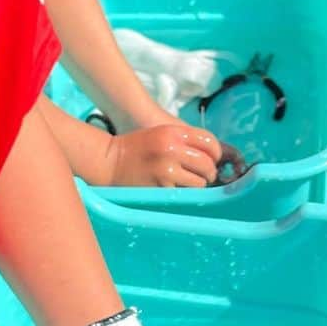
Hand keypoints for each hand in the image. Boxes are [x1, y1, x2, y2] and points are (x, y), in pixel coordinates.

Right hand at [106, 124, 222, 187]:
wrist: (110, 161)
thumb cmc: (137, 147)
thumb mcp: (161, 134)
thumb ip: (184, 140)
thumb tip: (211, 154)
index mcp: (173, 132)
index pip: (209, 141)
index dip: (216, 152)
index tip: (214, 159)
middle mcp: (172, 148)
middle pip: (208, 163)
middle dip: (210, 172)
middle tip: (205, 176)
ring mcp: (167, 169)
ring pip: (200, 182)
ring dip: (198, 185)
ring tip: (189, 183)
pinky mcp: (161, 186)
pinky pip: (184, 193)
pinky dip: (184, 193)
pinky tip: (176, 189)